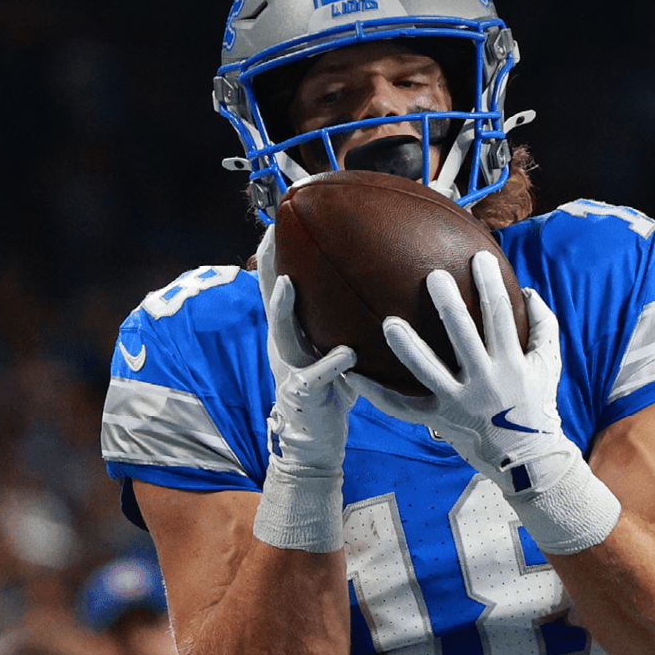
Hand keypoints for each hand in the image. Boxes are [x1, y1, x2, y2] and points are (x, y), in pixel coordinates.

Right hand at [252, 229, 357, 551]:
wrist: (317, 438)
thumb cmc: (337, 386)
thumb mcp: (341, 344)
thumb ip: (352, 317)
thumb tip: (387, 282)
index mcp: (295, 329)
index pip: (280, 281)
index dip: (277, 251)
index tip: (282, 216)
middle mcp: (286, 343)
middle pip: (269, 298)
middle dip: (267, 266)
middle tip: (272, 236)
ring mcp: (290, 367)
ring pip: (281, 333)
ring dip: (282, 308)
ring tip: (289, 286)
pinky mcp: (304, 394)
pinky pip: (316, 377)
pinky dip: (331, 365)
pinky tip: (347, 355)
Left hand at [349, 250, 620, 553]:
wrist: (528, 459)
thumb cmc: (539, 404)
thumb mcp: (549, 365)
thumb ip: (542, 326)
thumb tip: (528, 291)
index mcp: (511, 363)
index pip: (500, 315)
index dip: (491, 285)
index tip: (480, 257)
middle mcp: (484, 381)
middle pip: (463, 336)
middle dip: (448, 304)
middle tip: (433, 276)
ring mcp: (458, 402)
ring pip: (427, 371)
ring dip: (408, 346)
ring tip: (389, 323)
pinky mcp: (438, 419)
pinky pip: (402, 407)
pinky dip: (376, 393)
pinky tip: (352, 375)